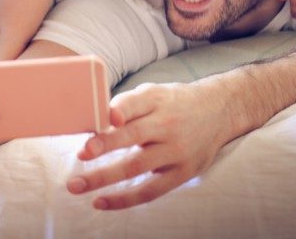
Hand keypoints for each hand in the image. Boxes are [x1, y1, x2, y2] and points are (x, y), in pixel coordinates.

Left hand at [66, 81, 232, 209]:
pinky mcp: (183, 172)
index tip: (98, 119)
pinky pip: (151, 191)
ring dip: (104, 178)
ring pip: (137, 166)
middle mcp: (167, 124)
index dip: (116, 111)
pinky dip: (124, 199)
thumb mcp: (152, 93)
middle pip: (133, 135)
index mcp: (156, 99)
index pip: (132, 103)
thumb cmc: (173, 103)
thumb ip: (125, 105)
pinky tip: (100, 202)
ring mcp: (176, 150)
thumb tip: (90, 122)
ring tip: (76, 185)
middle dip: (104, 145)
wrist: (219, 111)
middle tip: (80, 153)